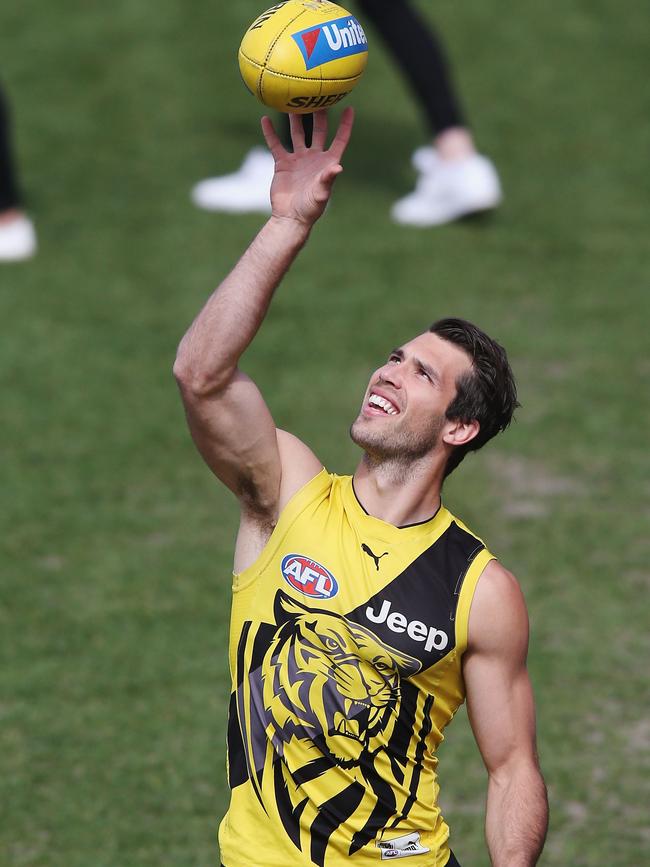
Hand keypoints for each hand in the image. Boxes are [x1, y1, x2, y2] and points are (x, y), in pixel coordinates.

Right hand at [261, 108, 354, 226]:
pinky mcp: (282, 164)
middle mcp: (314, 157)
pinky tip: (265, 118)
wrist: (290, 218)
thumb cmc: (310, 209)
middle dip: (319, 114)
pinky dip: (270, 132)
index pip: (339, 139)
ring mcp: (298, 159)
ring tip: (291, 100)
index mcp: (327, 162)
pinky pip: (275, 144)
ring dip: (295, 118)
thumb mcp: (321, 194)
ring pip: (297, 133)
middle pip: (319, 130)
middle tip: (317, 95)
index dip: (345, 125)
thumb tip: (338, 167)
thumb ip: (328, 180)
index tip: (349, 107)